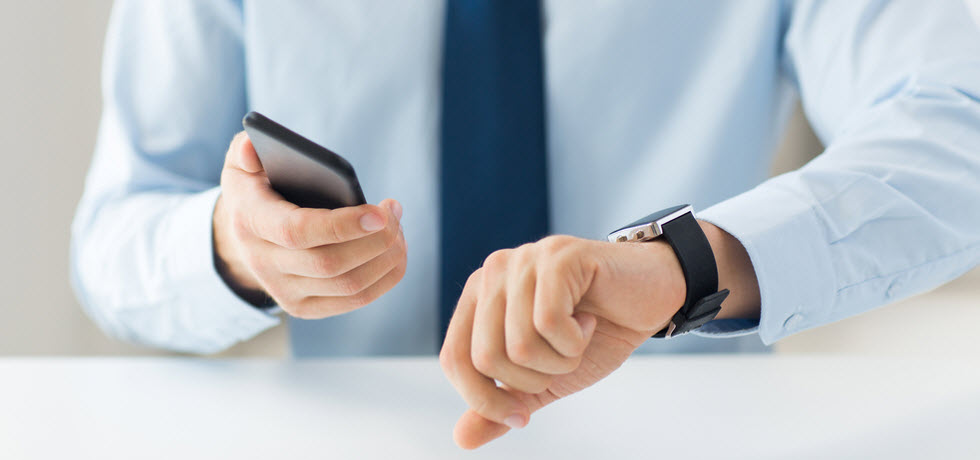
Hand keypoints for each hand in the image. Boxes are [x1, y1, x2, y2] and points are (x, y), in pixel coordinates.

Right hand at [213, 132, 406, 317]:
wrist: (242, 237)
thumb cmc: (255, 190)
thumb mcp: (242, 164)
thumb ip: (245, 150)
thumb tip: (251, 149)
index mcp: (251, 223)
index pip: (297, 231)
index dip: (342, 225)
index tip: (379, 212)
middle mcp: (263, 264)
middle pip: (330, 263)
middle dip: (376, 239)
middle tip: (394, 211)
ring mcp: (283, 291)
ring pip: (348, 285)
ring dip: (386, 257)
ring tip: (399, 228)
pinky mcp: (304, 307)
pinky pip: (354, 300)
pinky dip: (385, 278)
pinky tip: (395, 252)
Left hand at [440, 228, 758, 448]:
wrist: (651, 298)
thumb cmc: (595, 334)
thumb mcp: (544, 380)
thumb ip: (502, 405)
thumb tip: (460, 440)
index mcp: (478, 297)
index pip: (454, 360)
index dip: (485, 400)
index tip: (524, 415)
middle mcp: (492, 272)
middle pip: (485, 358)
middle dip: (532, 381)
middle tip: (563, 361)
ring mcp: (524, 259)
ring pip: (518, 345)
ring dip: (559, 360)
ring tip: (578, 337)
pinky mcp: (557, 256)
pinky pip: (548, 322)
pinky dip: (574, 340)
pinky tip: (589, 320)